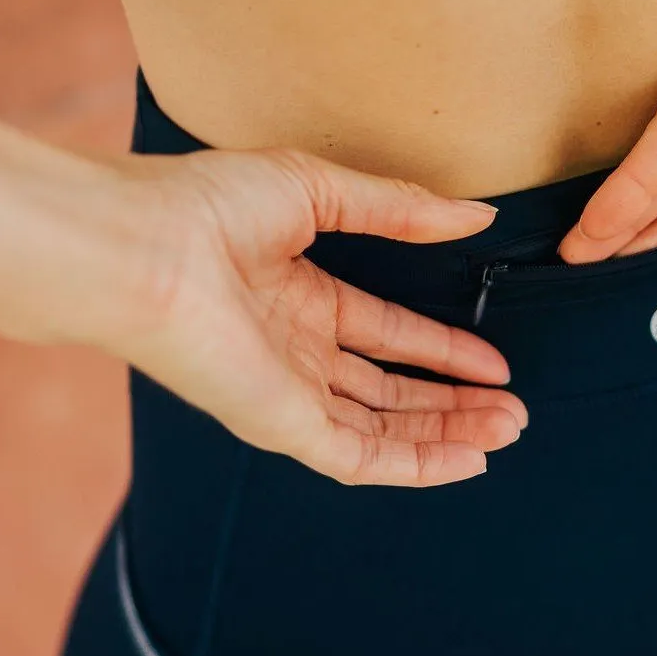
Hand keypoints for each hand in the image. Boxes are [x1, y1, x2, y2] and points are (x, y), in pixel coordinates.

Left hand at [99, 146, 526, 487]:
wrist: (143, 247)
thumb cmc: (209, 206)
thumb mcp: (319, 190)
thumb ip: (400, 209)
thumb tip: (474, 214)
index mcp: (296, 296)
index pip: (382, 333)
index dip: (440, 348)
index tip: (493, 359)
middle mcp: (293, 350)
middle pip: (389, 388)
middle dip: (453, 400)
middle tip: (513, 407)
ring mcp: (287, 391)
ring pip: (381, 426)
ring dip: (445, 431)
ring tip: (508, 428)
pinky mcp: (280, 424)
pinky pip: (358, 457)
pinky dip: (414, 464)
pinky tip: (465, 461)